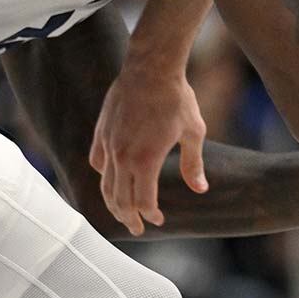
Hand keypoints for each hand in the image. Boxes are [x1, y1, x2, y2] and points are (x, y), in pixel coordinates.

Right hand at [89, 62, 207, 236]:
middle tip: (137, 229)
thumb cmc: (176, 98)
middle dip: (129, 218)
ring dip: (114, 204)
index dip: (150, 215)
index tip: (158, 220)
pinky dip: (103, 177)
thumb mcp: (194, 132)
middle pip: (120, 199)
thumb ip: (193, 164)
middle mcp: (122, 156)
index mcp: (145, 160)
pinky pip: (98, 162)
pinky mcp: (102, 132)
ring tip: (122, 214)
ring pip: (105, 184)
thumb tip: (200, 189)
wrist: (150, 68)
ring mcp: (109, 144)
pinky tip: (111, 181)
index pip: (143, 201)